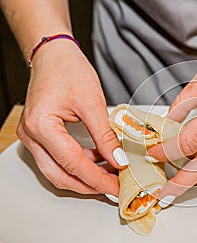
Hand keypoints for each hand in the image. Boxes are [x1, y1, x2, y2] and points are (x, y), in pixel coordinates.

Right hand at [17, 39, 125, 195]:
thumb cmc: (68, 69)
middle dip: (89, 185)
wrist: (53, 54)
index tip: (116, 188)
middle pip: (60, 175)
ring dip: (84, 176)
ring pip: (58, 170)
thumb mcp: (92, 102)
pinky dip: (79, 164)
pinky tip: (99, 160)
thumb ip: (105, 135)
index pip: (73, 164)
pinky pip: (58, 159)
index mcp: (41, 126)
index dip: (98, 179)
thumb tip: (118, 160)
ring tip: (111, 174)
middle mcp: (31, 135)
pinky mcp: (40, 135)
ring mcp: (32, 137)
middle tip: (114, 187)